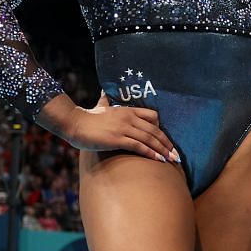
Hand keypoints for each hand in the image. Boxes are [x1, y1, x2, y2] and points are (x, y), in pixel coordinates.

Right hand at [56, 96, 179, 163]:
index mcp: (127, 110)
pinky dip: (151, 153)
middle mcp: (128, 117)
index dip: (161, 128)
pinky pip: (139, 146)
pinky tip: (159, 160)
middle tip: (176, 154)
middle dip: (167, 143)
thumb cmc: (87, 117)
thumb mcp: (100, 106)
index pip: (153, 116)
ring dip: (163, 150)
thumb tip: (104, 91)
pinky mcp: (117, 139)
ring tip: (172, 159)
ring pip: (149, 139)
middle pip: (155, 130)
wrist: (74, 124)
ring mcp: (124, 128)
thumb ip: (105, 100)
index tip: (166, 140)